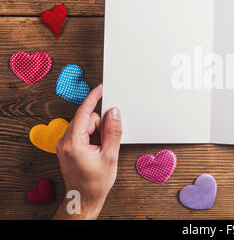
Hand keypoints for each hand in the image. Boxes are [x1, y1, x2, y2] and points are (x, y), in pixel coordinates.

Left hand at [53, 84, 121, 219]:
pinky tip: (96, 150)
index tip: (100, 89)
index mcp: (72, 143)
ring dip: (97, 134)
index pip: (83, 113)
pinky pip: (82, 133)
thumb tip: (114, 113)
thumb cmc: (95, 183)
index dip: (93, 99)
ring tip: (100, 151)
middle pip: (87, 119)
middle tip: (106, 143)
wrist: (83, 198)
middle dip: (100, 127)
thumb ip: (113, 131)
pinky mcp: (67, 147)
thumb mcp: (110, 156)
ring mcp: (64, 144)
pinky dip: (92, 137)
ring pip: (85, 126)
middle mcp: (64, 141)